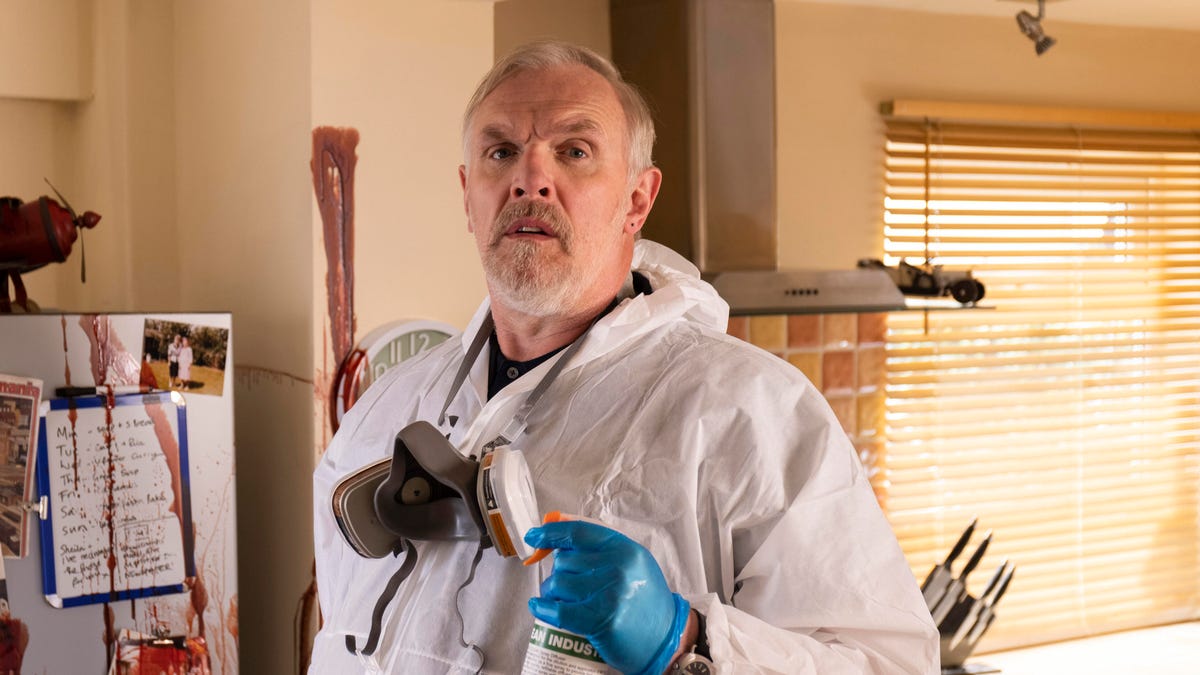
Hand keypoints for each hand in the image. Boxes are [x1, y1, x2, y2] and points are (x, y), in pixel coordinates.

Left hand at [524, 520, 689, 674]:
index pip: (579, 533)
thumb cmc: (645, 600)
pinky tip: (539, 607)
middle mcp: (618, 567)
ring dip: (553, 593)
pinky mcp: (600, 620)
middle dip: (559, 573)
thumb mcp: (631, 562)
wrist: (666, 637)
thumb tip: (557, 524)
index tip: (534, 536)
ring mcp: (609, 593)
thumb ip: (598, 545)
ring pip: (558, 584)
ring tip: (564, 601)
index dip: (551, 532)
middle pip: (565, 561)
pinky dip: (543, 609)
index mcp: (625, 549)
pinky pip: (558, 611)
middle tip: (566, 586)